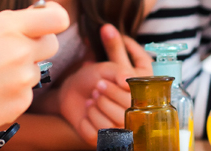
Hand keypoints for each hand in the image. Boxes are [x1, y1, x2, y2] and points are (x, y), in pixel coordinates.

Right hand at [0, 1, 68, 138]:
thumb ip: (5, 24)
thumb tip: (27, 22)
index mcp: (7, 27)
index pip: (57, 18)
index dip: (55, 16)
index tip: (48, 18)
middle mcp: (20, 51)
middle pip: (51, 44)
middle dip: (37, 45)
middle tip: (16, 50)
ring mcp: (22, 79)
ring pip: (36, 70)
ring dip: (20, 71)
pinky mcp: (21, 102)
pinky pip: (26, 92)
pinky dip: (13, 91)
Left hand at [58, 24, 152, 144]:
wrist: (72, 90)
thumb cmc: (94, 78)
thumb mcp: (107, 69)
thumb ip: (120, 71)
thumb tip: (127, 80)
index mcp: (138, 100)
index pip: (134, 102)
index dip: (114, 91)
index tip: (101, 82)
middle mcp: (132, 118)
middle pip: (123, 114)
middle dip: (103, 98)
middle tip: (95, 89)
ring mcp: (118, 130)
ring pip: (109, 125)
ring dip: (93, 109)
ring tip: (91, 101)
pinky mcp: (102, 140)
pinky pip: (95, 134)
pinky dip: (85, 121)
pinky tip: (86, 114)